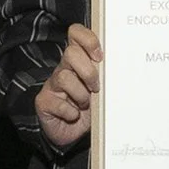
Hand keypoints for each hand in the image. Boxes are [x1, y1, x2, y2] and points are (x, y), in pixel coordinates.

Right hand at [33, 23, 100, 148]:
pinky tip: (73, 115)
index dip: (88, 40)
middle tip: (96, 88)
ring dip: (80, 95)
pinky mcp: (44, 101)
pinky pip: (57, 103)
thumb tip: (125, 67)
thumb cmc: (90, 108)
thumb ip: (108, 76)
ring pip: (64, 77)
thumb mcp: (103, 90)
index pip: (76, 34)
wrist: (72, 134)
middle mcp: (64, 68)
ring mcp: (52, 85)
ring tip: (85, 105)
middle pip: (71, 53)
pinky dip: (69, 112)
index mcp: (79, 61)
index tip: (100, 56)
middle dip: (88, 72)